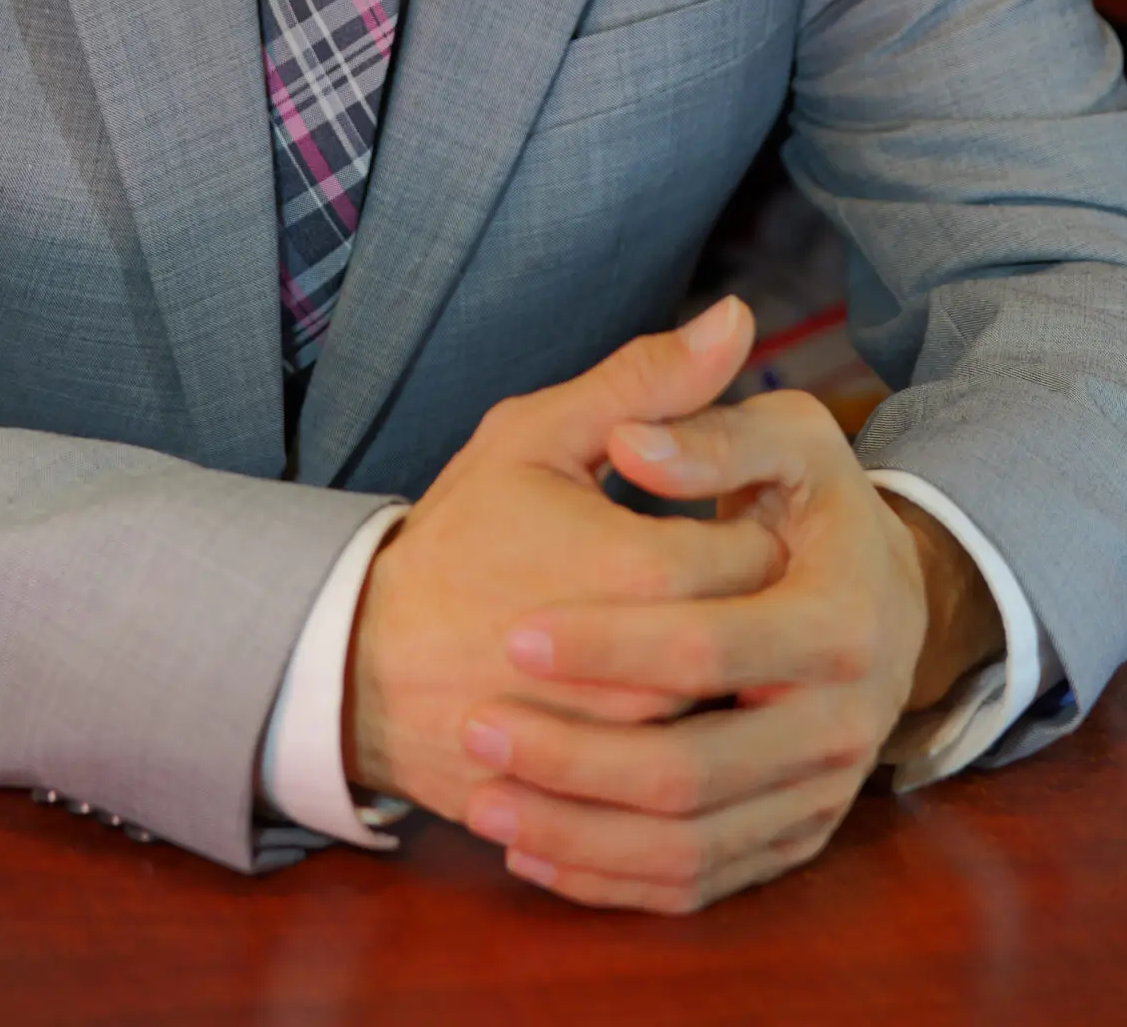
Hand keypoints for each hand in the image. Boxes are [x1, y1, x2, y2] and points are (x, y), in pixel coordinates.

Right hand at [345, 298, 783, 815]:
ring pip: (732, 715)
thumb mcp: (534, 437)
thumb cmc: (457, 539)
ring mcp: (626, 757)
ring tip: (680, 637)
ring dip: (725, 679)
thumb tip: (738, 315)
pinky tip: (655, 703)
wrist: (363, 665)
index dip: (749, 525)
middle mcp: (646, 677)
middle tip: (708, 578)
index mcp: (641, 572)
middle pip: (758, 638)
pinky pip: (688, 785)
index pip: (764, 550)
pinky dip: (691, 745)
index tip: (718, 514)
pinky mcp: (605, 811)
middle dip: (748, 606)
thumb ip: (646, 382)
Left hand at [457, 389, 1001, 913]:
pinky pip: (698, 884)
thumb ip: (705, 430)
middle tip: (477, 729)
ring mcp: (819, 791)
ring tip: (481, 799)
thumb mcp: (782, 436)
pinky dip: (610, 879)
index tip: (515, 632)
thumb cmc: (812, 499)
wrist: (884, 590)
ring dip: (577, 832)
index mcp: (839, 620)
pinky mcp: (790, 836)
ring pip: (688, 845)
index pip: (708, 648)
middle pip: (691, 769)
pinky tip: (529, 850)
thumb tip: (634, 440)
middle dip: (573, 756)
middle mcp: (843, 723)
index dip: (608, 645)